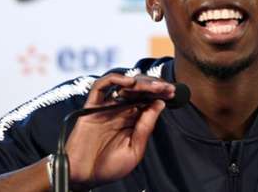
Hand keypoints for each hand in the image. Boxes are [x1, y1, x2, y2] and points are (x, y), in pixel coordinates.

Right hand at [65, 73, 174, 188]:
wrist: (83, 177)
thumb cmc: (108, 167)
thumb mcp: (134, 150)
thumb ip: (145, 127)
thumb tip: (159, 104)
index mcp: (132, 120)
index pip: (148, 100)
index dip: (160, 94)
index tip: (173, 92)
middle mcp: (120, 110)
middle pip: (138, 89)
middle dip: (154, 86)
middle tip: (167, 88)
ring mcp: (106, 107)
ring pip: (123, 85)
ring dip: (140, 82)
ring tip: (154, 86)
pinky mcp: (91, 107)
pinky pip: (100, 86)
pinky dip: (115, 79)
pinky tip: (129, 83)